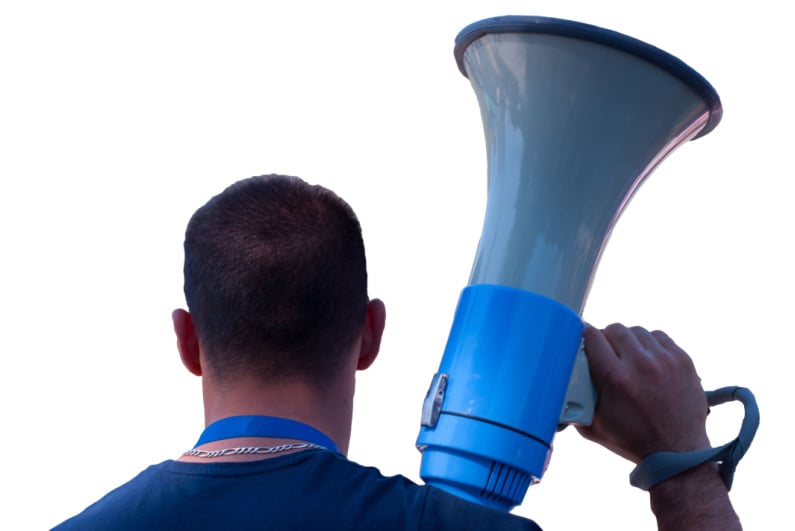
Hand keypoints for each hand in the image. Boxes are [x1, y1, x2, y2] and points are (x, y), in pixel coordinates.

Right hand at [576, 323, 709, 462]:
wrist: (677, 452)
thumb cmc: (633, 440)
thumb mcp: (592, 425)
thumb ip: (573, 402)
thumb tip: (561, 382)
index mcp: (614, 379)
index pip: (592, 336)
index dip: (585, 336)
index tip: (584, 341)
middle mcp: (640, 365)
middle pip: (615, 329)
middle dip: (607, 339)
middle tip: (607, 353)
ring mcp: (664, 360)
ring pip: (637, 331)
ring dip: (629, 341)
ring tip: (629, 357)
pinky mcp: (682, 360)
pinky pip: (659, 337)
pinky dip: (650, 344)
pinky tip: (647, 359)